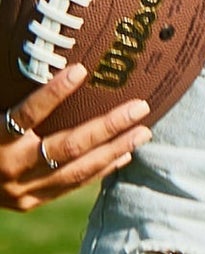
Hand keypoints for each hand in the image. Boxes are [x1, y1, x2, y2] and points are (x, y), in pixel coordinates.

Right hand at [2, 65, 150, 211]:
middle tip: (140, 107)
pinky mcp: (29, 203)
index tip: (81, 70)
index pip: (26, 114)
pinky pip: (72, 186)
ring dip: (115, 149)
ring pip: (77, 170)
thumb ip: (12, 91)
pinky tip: (125, 154)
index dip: (53, 94)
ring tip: (143, 131)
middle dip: (108, 126)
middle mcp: (9, 167)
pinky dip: (101, 169)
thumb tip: (38, 50)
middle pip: (66, 146)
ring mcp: (21, 190)